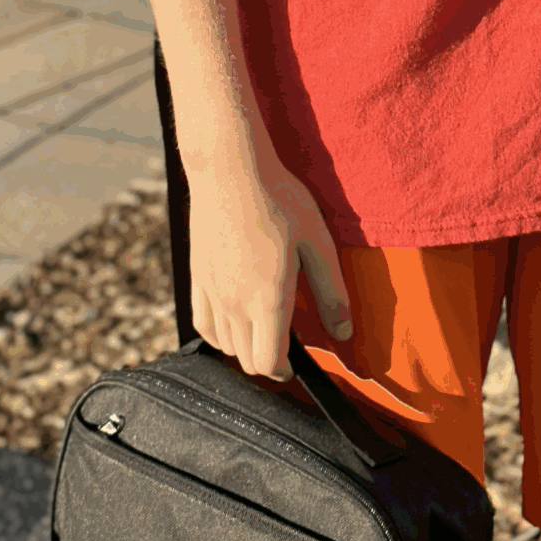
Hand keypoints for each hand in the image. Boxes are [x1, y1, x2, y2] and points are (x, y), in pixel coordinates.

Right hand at [186, 144, 353, 381]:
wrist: (230, 169)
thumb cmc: (279, 201)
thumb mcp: (317, 243)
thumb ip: (331, 292)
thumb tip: (344, 334)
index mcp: (266, 299)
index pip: (267, 363)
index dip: (285, 371)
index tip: (296, 363)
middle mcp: (234, 303)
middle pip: (246, 360)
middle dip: (268, 360)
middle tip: (287, 342)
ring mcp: (211, 292)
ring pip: (225, 346)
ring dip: (245, 347)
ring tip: (265, 327)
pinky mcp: (196, 278)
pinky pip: (203, 325)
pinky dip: (219, 333)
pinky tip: (234, 318)